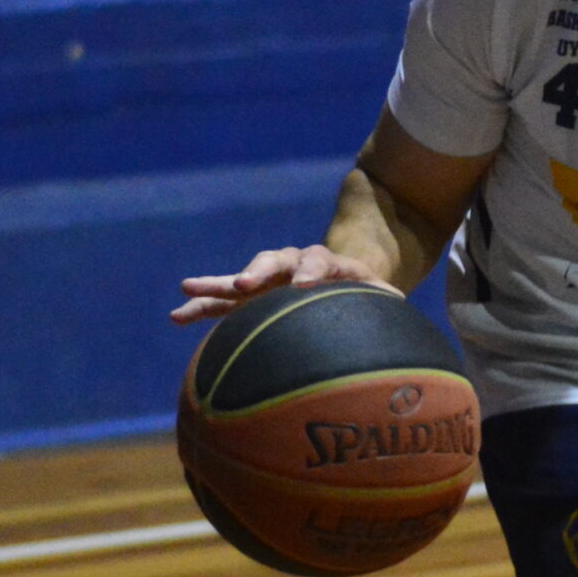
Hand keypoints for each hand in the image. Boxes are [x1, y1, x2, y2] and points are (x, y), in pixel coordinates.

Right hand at [170, 245, 397, 323]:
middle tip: (245, 283)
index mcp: (327, 264)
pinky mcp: (251, 298)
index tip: (303, 285)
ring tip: (186, 289)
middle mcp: (293, 264)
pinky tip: (177, 315)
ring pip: (240, 278)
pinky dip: (203, 307)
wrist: (338, 282)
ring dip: (216, 284)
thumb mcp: (378, 296)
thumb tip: (400, 306)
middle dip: (259, 271)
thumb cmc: (362, 296)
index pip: (319, 261)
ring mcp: (269, 280)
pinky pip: (224, 302)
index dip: (311, 271)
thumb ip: (386, 301)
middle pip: (274, 261)